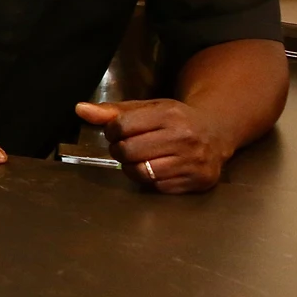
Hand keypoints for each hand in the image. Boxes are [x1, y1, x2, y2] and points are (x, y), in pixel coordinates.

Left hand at [76, 99, 231, 193]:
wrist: (216, 133)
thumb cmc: (174, 120)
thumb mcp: (147, 109)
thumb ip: (113, 111)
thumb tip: (80, 109)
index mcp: (169, 114)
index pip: (121, 126)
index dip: (112, 131)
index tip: (117, 132)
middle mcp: (184, 137)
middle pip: (128, 151)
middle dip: (119, 151)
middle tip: (125, 148)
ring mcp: (193, 161)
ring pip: (141, 172)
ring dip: (132, 167)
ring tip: (138, 159)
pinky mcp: (198, 180)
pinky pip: (158, 187)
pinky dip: (151, 180)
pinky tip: (156, 169)